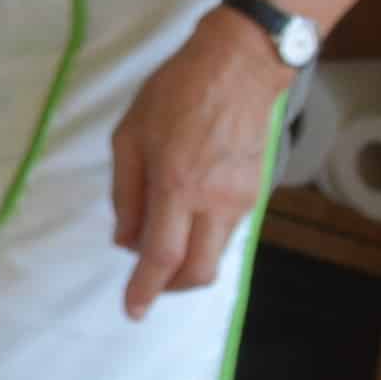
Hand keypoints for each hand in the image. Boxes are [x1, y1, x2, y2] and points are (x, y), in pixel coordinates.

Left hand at [109, 12, 290, 317]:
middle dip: (170, 288)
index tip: (132, 311)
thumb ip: (125, 193)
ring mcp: (241, 199)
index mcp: (177, 187)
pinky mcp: (255, 193)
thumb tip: (125, 240)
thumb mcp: (129, 136)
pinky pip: (225, 232)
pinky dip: (202, 239)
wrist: (239, 68)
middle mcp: (214, 201)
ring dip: (186, 264)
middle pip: (198, 272)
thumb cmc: (176, 94)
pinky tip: (183, 221)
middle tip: (146, 284)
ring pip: (215, 255)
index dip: (145, 289)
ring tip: (159, 246)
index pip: (162, 256)